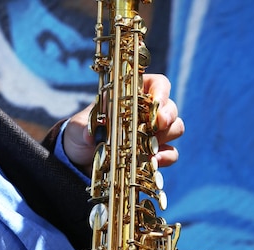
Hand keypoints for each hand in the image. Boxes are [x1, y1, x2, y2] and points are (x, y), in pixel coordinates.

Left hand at [63, 73, 183, 171]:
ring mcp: (154, 134)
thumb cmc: (81, 134)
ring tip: (151, 146)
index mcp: (132, 95)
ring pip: (175, 128)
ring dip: (166, 137)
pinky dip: (166, 158)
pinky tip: (153, 162)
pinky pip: (171, 154)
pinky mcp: (154, 155)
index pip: (157, 85)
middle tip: (156, 127)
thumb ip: (83, 128)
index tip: (156, 105)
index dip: (161, 92)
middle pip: (170, 107)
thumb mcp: (77, 128)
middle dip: (167, 116)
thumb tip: (89, 134)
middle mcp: (147, 113)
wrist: (82, 160)